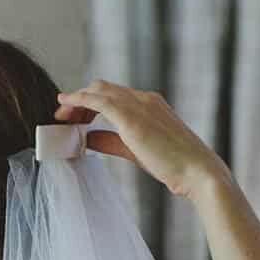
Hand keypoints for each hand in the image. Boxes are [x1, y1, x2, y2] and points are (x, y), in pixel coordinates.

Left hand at [55, 81, 230, 199]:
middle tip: (65, 116)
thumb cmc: (174, 166)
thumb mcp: (137, 151)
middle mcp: (144, 99)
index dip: (91, 102)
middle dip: (81, 98)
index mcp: (150, 104)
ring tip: (62, 115)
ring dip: (77, 100)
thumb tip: (89, 138)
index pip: (114, 95)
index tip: (77, 116)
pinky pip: (98, 101)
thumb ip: (112, 141)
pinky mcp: (131, 117)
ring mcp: (139, 105)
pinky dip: (79, 101)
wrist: (198, 171)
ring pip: (98, 90)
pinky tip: (66, 108)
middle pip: (103, 88)